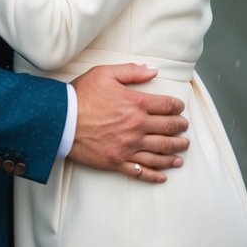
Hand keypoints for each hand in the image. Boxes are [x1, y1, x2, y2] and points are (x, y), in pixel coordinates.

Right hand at [69, 64, 189, 183]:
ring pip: (159, 152)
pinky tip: (164, 175)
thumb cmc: (83, 94)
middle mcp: (137, 127)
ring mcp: (129, 147)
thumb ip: (132, 72)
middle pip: (167, 130)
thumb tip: (153, 71)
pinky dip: (156, 174)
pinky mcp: (118, 162)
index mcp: (136, 104)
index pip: (166, 106)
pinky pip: (142, 171)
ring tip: (181, 152)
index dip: (177, 107)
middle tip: (185, 129)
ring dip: (174, 152)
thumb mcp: (106, 73)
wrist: (62, 120)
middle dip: (180, 129)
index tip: (180, 109)